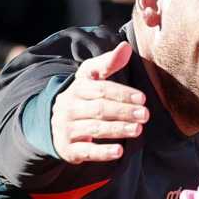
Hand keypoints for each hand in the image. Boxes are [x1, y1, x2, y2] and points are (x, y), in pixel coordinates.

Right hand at [51, 38, 149, 160]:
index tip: (142, 98)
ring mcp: (66, 129)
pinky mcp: (68, 149)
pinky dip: (102, 152)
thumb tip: (126, 47)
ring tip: (138, 129)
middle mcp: (69, 107)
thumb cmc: (82, 98)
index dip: (122, 93)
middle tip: (145, 114)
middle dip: (123, 111)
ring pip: (95, 128)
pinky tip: (119, 151)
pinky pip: (86, 151)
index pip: (101, 89)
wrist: (54, 125)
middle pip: (99, 108)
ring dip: (118, 129)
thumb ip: (109, 63)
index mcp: (77, 88)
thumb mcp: (90, 78)